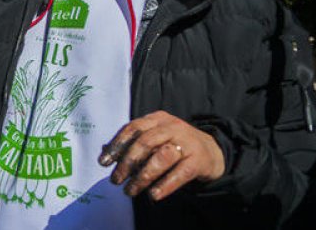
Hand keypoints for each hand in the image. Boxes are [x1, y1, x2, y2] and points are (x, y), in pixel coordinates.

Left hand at [99, 110, 225, 200]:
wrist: (212, 152)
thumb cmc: (174, 145)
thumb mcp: (154, 139)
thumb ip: (132, 144)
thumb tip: (105, 152)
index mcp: (157, 119)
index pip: (132, 128)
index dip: (116, 145)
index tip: (103, 162)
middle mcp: (172, 127)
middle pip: (145, 142)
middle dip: (127, 163)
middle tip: (115, 180)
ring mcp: (187, 142)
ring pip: (162, 157)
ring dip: (143, 176)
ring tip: (130, 191)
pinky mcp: (198, 160)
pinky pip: (180, 173)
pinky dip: (165, 185)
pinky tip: (153, 195)